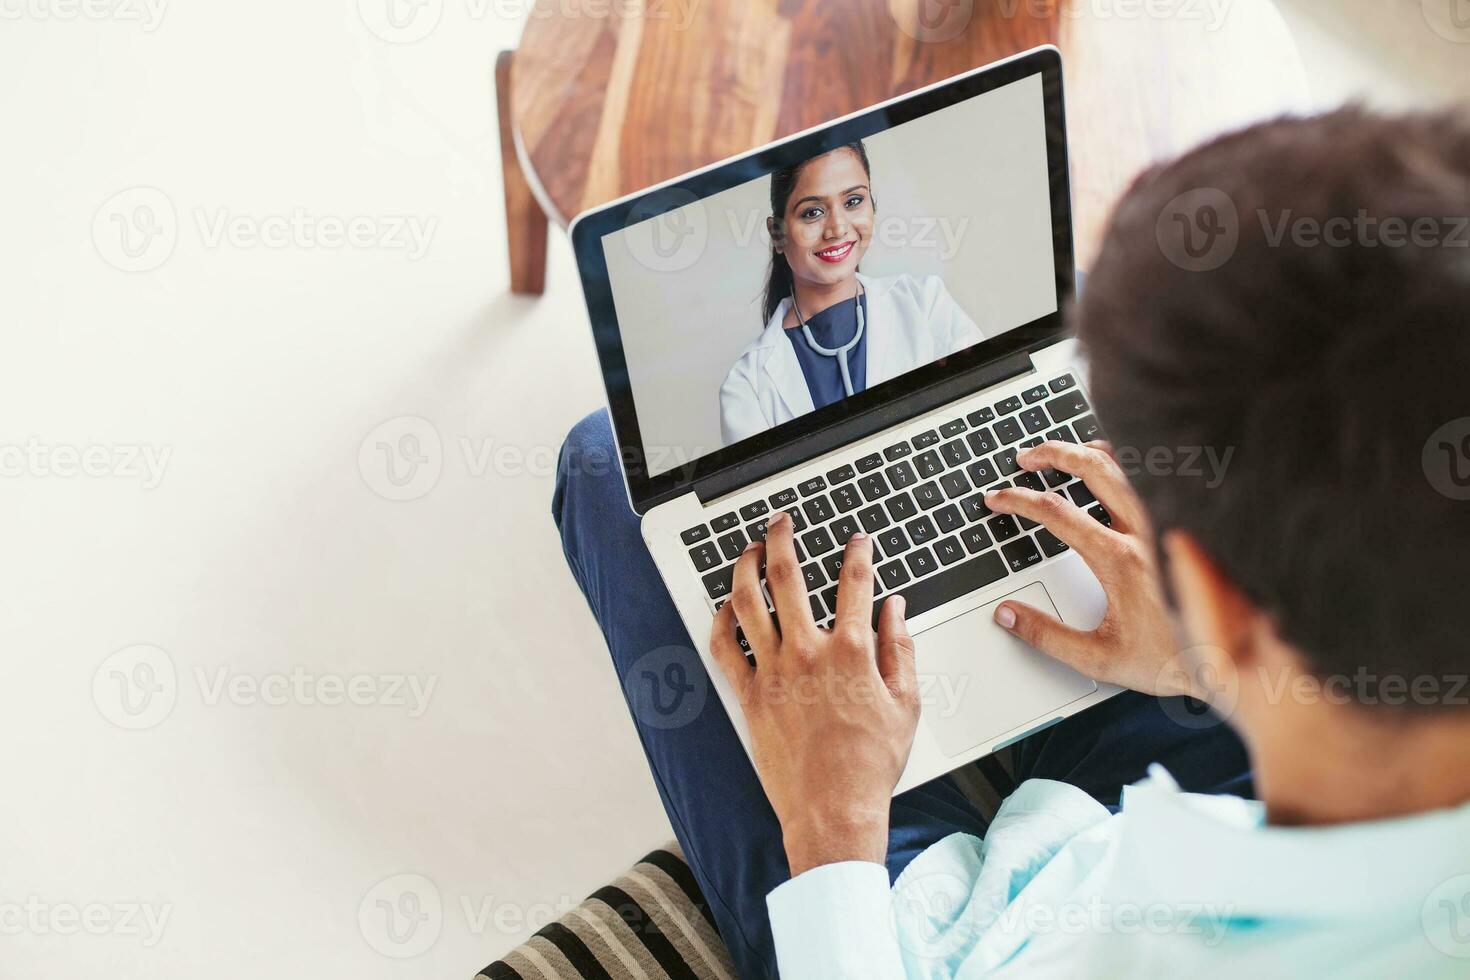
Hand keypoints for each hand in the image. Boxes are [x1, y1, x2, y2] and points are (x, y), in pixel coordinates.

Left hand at [709, 511, 918, 876]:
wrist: (833, 810)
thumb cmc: (870, 764)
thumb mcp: (906, 703)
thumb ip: (899, 648)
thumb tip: (896, 609)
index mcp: (851, 652)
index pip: (855, 582)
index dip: (857, 552)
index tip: (858, 540)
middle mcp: (808, 653)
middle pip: (787, 576)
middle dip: (782, 538)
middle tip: (781, 521)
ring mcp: (773, 672)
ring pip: (748, 603)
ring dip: (744, 567)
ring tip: (747, 549)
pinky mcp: (750, 695)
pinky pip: (725, 647)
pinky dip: (721, 620)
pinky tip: (726, 605)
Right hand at [983, 441, 1199, 698]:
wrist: (1233, 665)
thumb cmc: (1172, 660)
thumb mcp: (1098, 658)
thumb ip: (1045, 636)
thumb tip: (1007, 615)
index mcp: (1118, 560)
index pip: (1056, 513)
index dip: (1018, 501)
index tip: (998, 499)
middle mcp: (1145, 533)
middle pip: (1093, 468)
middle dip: (1052, 454)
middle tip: (1026, 458)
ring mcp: (1168, 524)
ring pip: (1128, 466)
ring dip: (1090, 452)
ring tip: (1064, 453)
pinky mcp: (1184, 527)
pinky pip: (1156, 479)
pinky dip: (1128, 465)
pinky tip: (1116, 467)